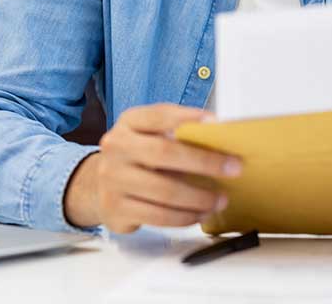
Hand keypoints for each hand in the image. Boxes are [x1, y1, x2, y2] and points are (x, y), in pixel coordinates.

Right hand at [63, 103, 241, 232]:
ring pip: (164, 191)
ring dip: (199, 197)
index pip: (159, 115)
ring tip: (220, 199)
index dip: (188, 118)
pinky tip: (200, 214)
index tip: (216, 123)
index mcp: (128, 123)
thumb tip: (219, 135)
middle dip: (204, 161)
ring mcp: (113, 180)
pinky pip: (158, 217)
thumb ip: (175, 131)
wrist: (98, 185)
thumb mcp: (147, 134)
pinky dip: (185, 217)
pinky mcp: (116, 209)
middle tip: (233, 168)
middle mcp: (116, 148)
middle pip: (163, 152)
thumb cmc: (136, 156)